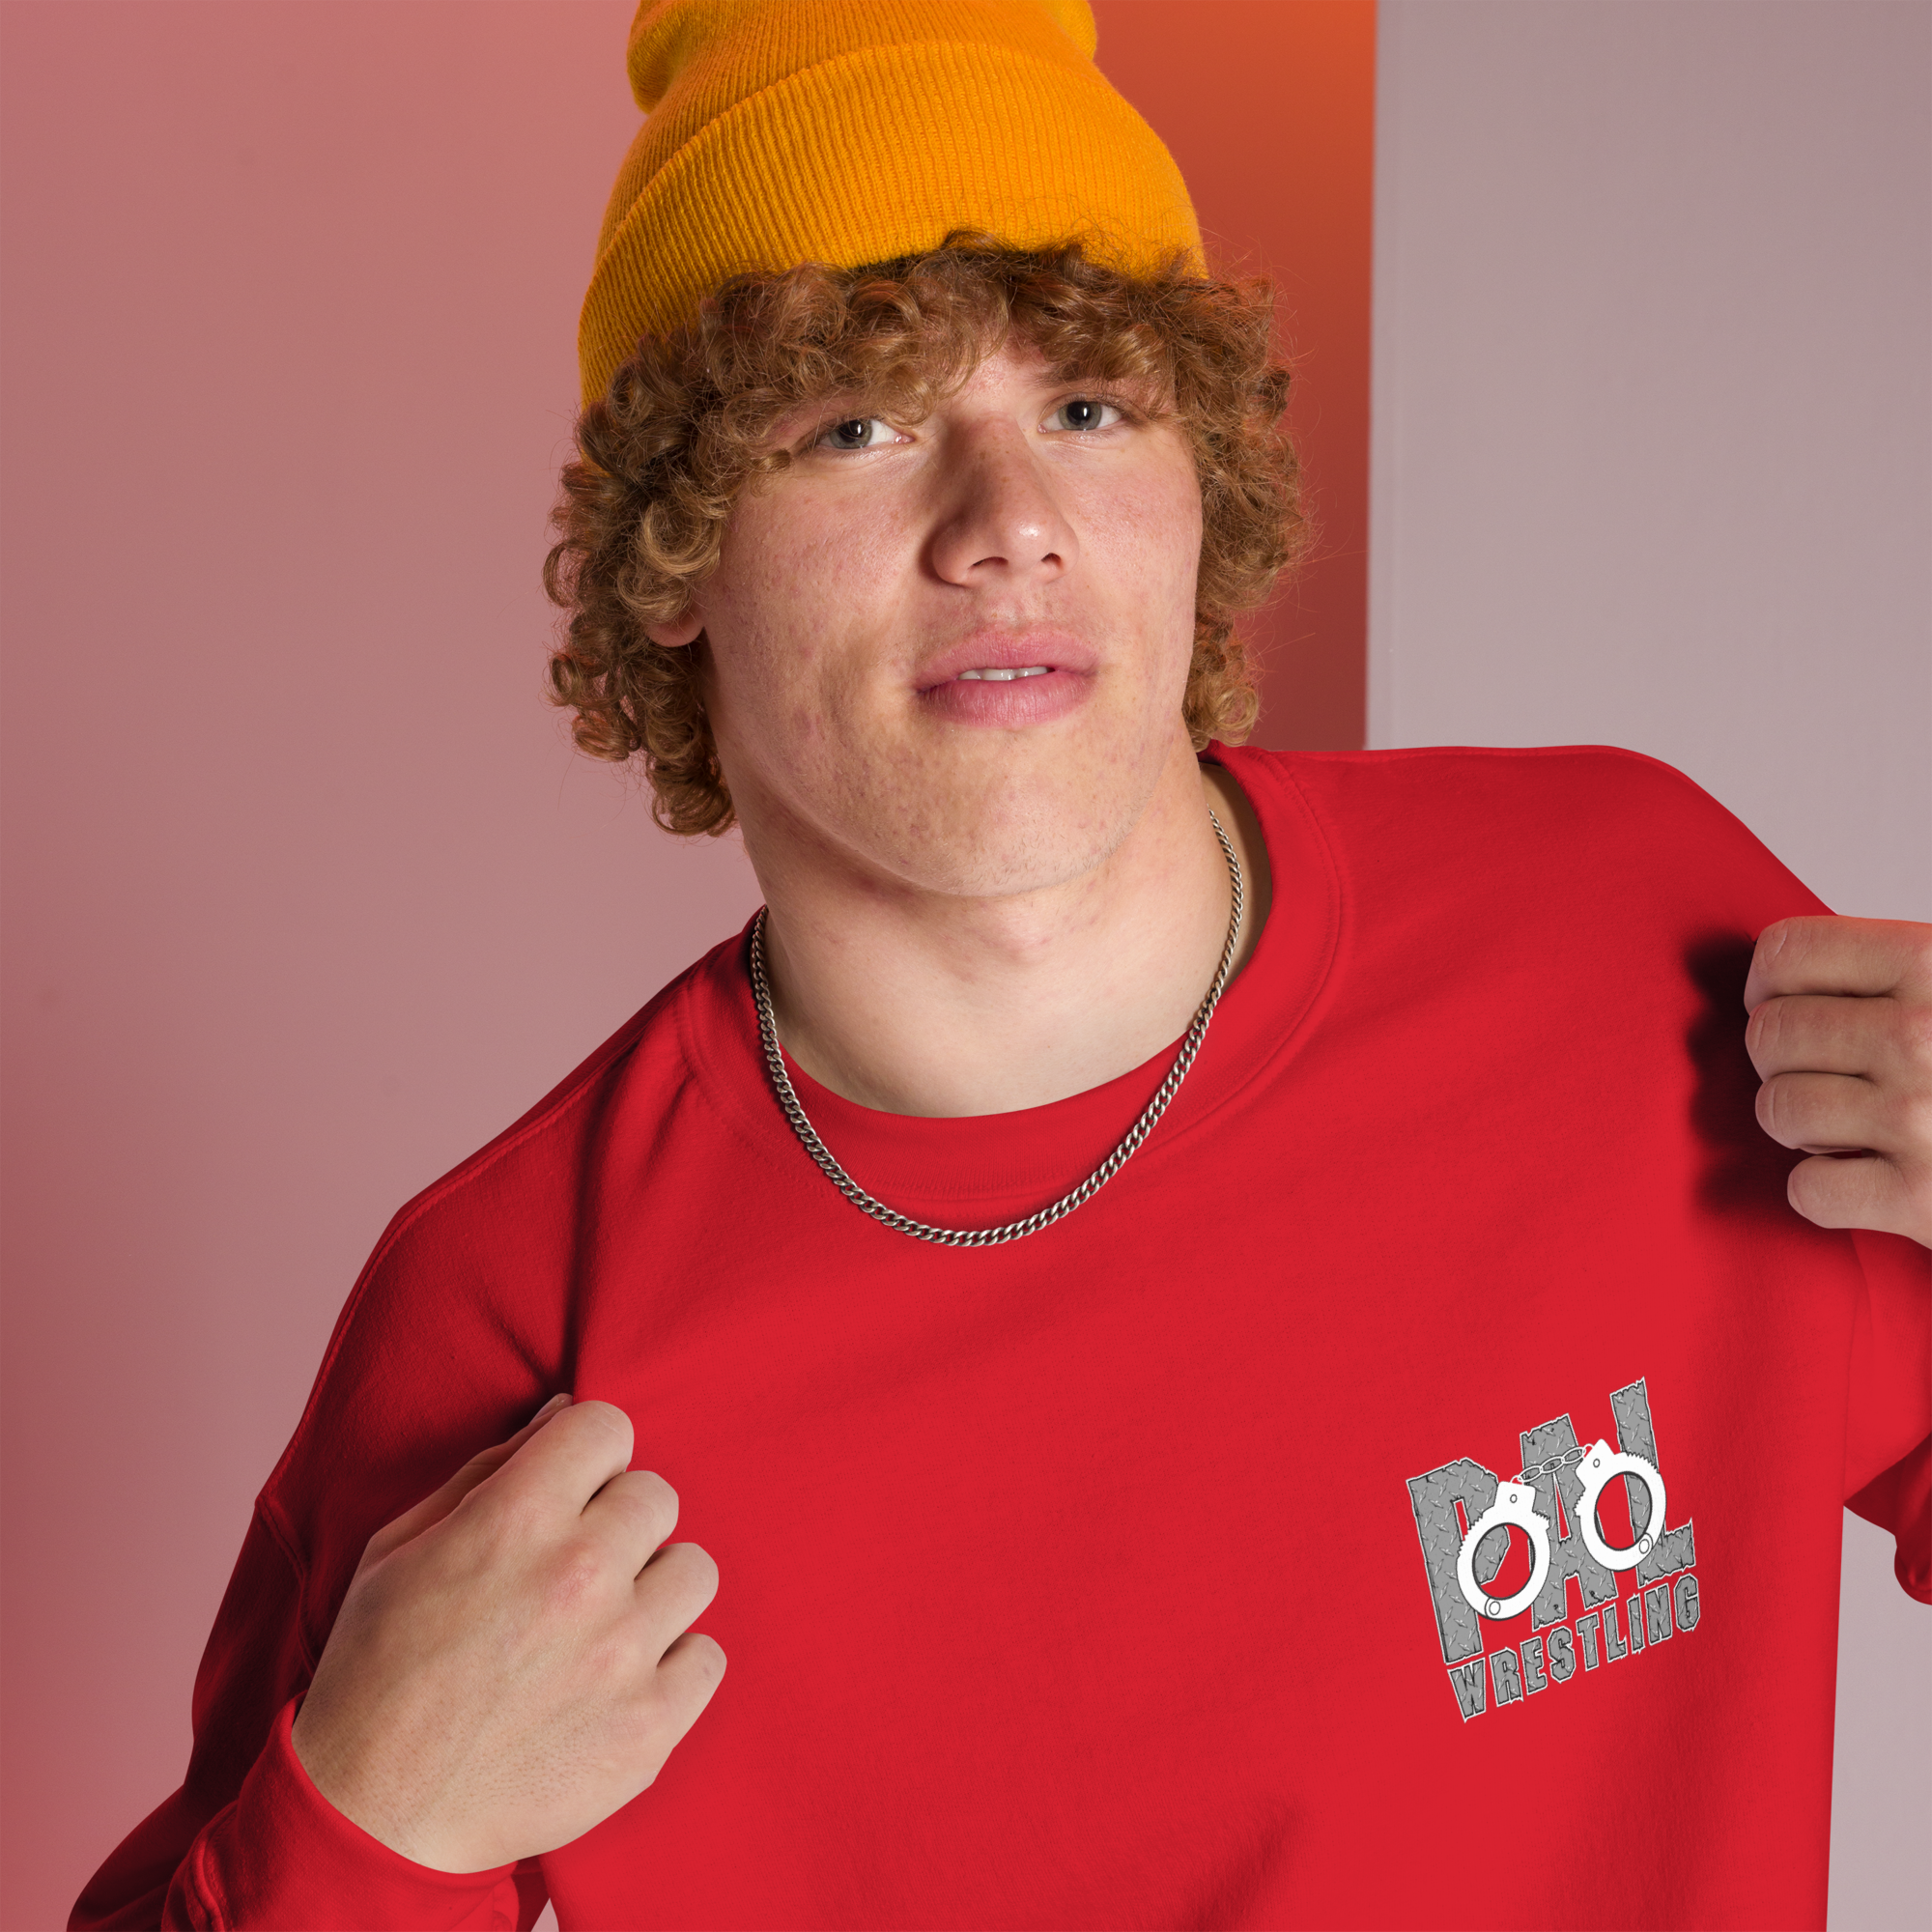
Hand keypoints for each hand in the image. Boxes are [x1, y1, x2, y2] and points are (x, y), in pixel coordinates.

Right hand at [289, 1396, 724, 1871]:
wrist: (371, 1820)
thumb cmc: (376, 1673)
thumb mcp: (401, 1548)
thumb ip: (490, 1470)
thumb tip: (562, 1413)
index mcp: (516, 1517)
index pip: (608, 1424)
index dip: (586, 1457)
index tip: (568, 1493)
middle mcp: (580, 1572)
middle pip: (657, 1494)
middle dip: (618, 1523)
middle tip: (574, 1572)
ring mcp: (623, 1652)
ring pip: (693, 1570)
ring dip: (651, 1593)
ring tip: (598, 1630)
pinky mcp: (649, 1727)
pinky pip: (708, 1656)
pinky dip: (671, 1668)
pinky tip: (619, 1683)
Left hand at [1744, 915, 1931, 1248]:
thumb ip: (1893, 969)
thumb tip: (1775, 971)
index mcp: (1931, 964)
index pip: (1785, 954)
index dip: (1770, 983)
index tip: (1785, 1003)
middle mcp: (1922, 1035)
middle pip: (1771, 1035)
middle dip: (1784, 1060)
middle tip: (1826, 1074)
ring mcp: (1920, 1118)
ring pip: (1777, 1110)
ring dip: (1801, 1125)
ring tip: (1849, 1125)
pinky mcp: (1925, 1200)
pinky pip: (1808, 1190)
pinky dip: (1823, 1192)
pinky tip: (1864, 1177)